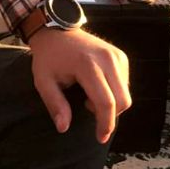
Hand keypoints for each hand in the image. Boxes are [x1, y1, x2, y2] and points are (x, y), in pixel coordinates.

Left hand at [28, 27, 130, 142]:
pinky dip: (114, 92)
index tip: (100, 137)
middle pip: (122, 100)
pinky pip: (125, 84)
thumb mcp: (43, 81)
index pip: (106, 101)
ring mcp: (117, 56)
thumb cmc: (48, 57)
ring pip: (126, 93)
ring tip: (88, 95)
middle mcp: (108, 59)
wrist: (56, 30)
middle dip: (109, 115)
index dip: (106, 124)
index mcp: (88, 65)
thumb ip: (55, 104)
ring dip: (111, 104)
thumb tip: (63, 127)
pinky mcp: (121, 56)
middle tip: (87, 109)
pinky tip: (96, 87)